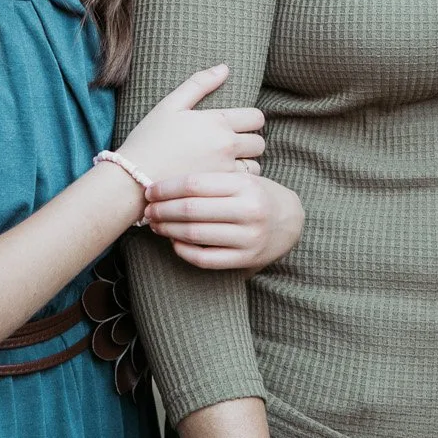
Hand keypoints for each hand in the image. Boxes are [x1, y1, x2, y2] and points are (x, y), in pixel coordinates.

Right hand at [119, 65, 265, 184]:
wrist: (133, 178)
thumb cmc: (149, 138)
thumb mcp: (170, 105)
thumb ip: (199, 84)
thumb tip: (224, 68)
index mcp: (217, 121)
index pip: (256, 117)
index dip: (250, 120)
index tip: (239, 125)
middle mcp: (226, 144)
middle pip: (259, 142)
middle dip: (250, 141)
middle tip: (234, 145)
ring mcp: (224, 169)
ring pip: (255, 165)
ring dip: (246, 163)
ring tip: (229, 164)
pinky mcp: (218, 190)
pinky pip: (242, 184)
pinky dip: (237, 182)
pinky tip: (223, 180)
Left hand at [145, 173, 303, 270]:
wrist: (290, 221)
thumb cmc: (258, 194)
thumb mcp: (243, 178)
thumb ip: (212, 179)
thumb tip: (165, 185)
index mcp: (246, 185)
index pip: (195, 184)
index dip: (167, 188)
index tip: (150, 190)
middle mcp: (249, 211)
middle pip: (192, 210)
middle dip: (163, 210)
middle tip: (148, 209)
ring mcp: (248, 238)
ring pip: (195, 235)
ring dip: (168, 229)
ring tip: (156, 224)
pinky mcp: (245, 259)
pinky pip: (205, 258)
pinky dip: (183, 250)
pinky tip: (174, 241)